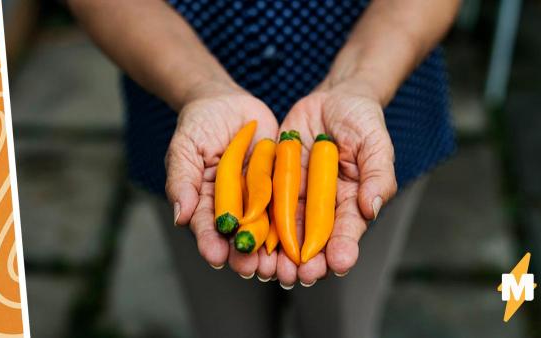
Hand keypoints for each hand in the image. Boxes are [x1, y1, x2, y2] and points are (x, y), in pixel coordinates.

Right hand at [165, 82, 279, 277]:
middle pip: (239, 236)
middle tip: (252, 269)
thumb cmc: (199, 125)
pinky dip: (296, 225)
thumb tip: (180, 217)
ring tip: (280, 268)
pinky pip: (289, 206)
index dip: (210, 242)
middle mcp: (233, 207)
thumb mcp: (185, 147)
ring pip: (267, 230)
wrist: (228, 102)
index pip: (207, 226)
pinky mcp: (280, 186)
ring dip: (273, 252)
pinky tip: (303, 241)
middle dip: (245, 255)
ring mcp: (258, 199)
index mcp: (206, 202)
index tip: (216, 256)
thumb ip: (182, 180)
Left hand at [276, 79, 396, 286]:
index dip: (343, 248)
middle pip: (313, 240)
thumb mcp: (375, 142)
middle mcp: (322, 206)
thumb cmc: (361, 120)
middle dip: (305, 261)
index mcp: (351, 201)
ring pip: (285, 230)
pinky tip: (248, 239)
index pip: (348, 230)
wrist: (331, 99)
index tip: (337, 263)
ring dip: (277, 252)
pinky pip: (264, 204)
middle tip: (298, 277)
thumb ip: (377, 174)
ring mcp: (297, 196)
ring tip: (270, 269)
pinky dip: (256, 223)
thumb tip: (373, 208)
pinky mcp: (274, 183)